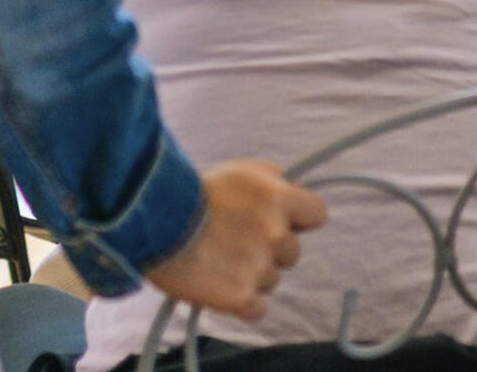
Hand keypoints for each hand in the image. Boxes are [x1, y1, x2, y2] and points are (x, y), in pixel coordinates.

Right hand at [146, 161, 326, 320]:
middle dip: (272, 248)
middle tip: (240, 240)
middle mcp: (275, 233)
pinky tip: (223, 284)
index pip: (318, 214)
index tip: (285, 221)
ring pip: (273, 279)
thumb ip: (272, 176)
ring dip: (254, 273)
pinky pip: (258, 307)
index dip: (301, 219)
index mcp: (279, 199)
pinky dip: (244, 301)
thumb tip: (290, 184)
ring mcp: (260, 268)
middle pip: (292, 252)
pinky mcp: (242, 298)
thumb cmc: (196, 193)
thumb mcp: (239, 169)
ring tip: (223, 259)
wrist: (158, 223)